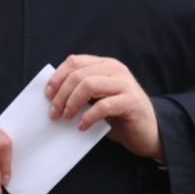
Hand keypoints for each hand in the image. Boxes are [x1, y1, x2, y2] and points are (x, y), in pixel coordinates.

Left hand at [47, 54, 161, 160]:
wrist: (147, 132)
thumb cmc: (117, 115)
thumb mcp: (96, 98)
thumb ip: (81, 90)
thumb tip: (51, 94)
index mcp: (105, 65)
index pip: (75, 61)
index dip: (57, 77)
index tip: (47, 95)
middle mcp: (116, 70)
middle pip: (78, 75)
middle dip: (61, 94)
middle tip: (53, 113)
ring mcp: (125, 84)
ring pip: (88, 85)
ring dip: (72, 103)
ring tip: (66, 117)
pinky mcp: (131, 102)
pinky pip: (103, 106)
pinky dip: (88, 117)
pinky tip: (82, 126)